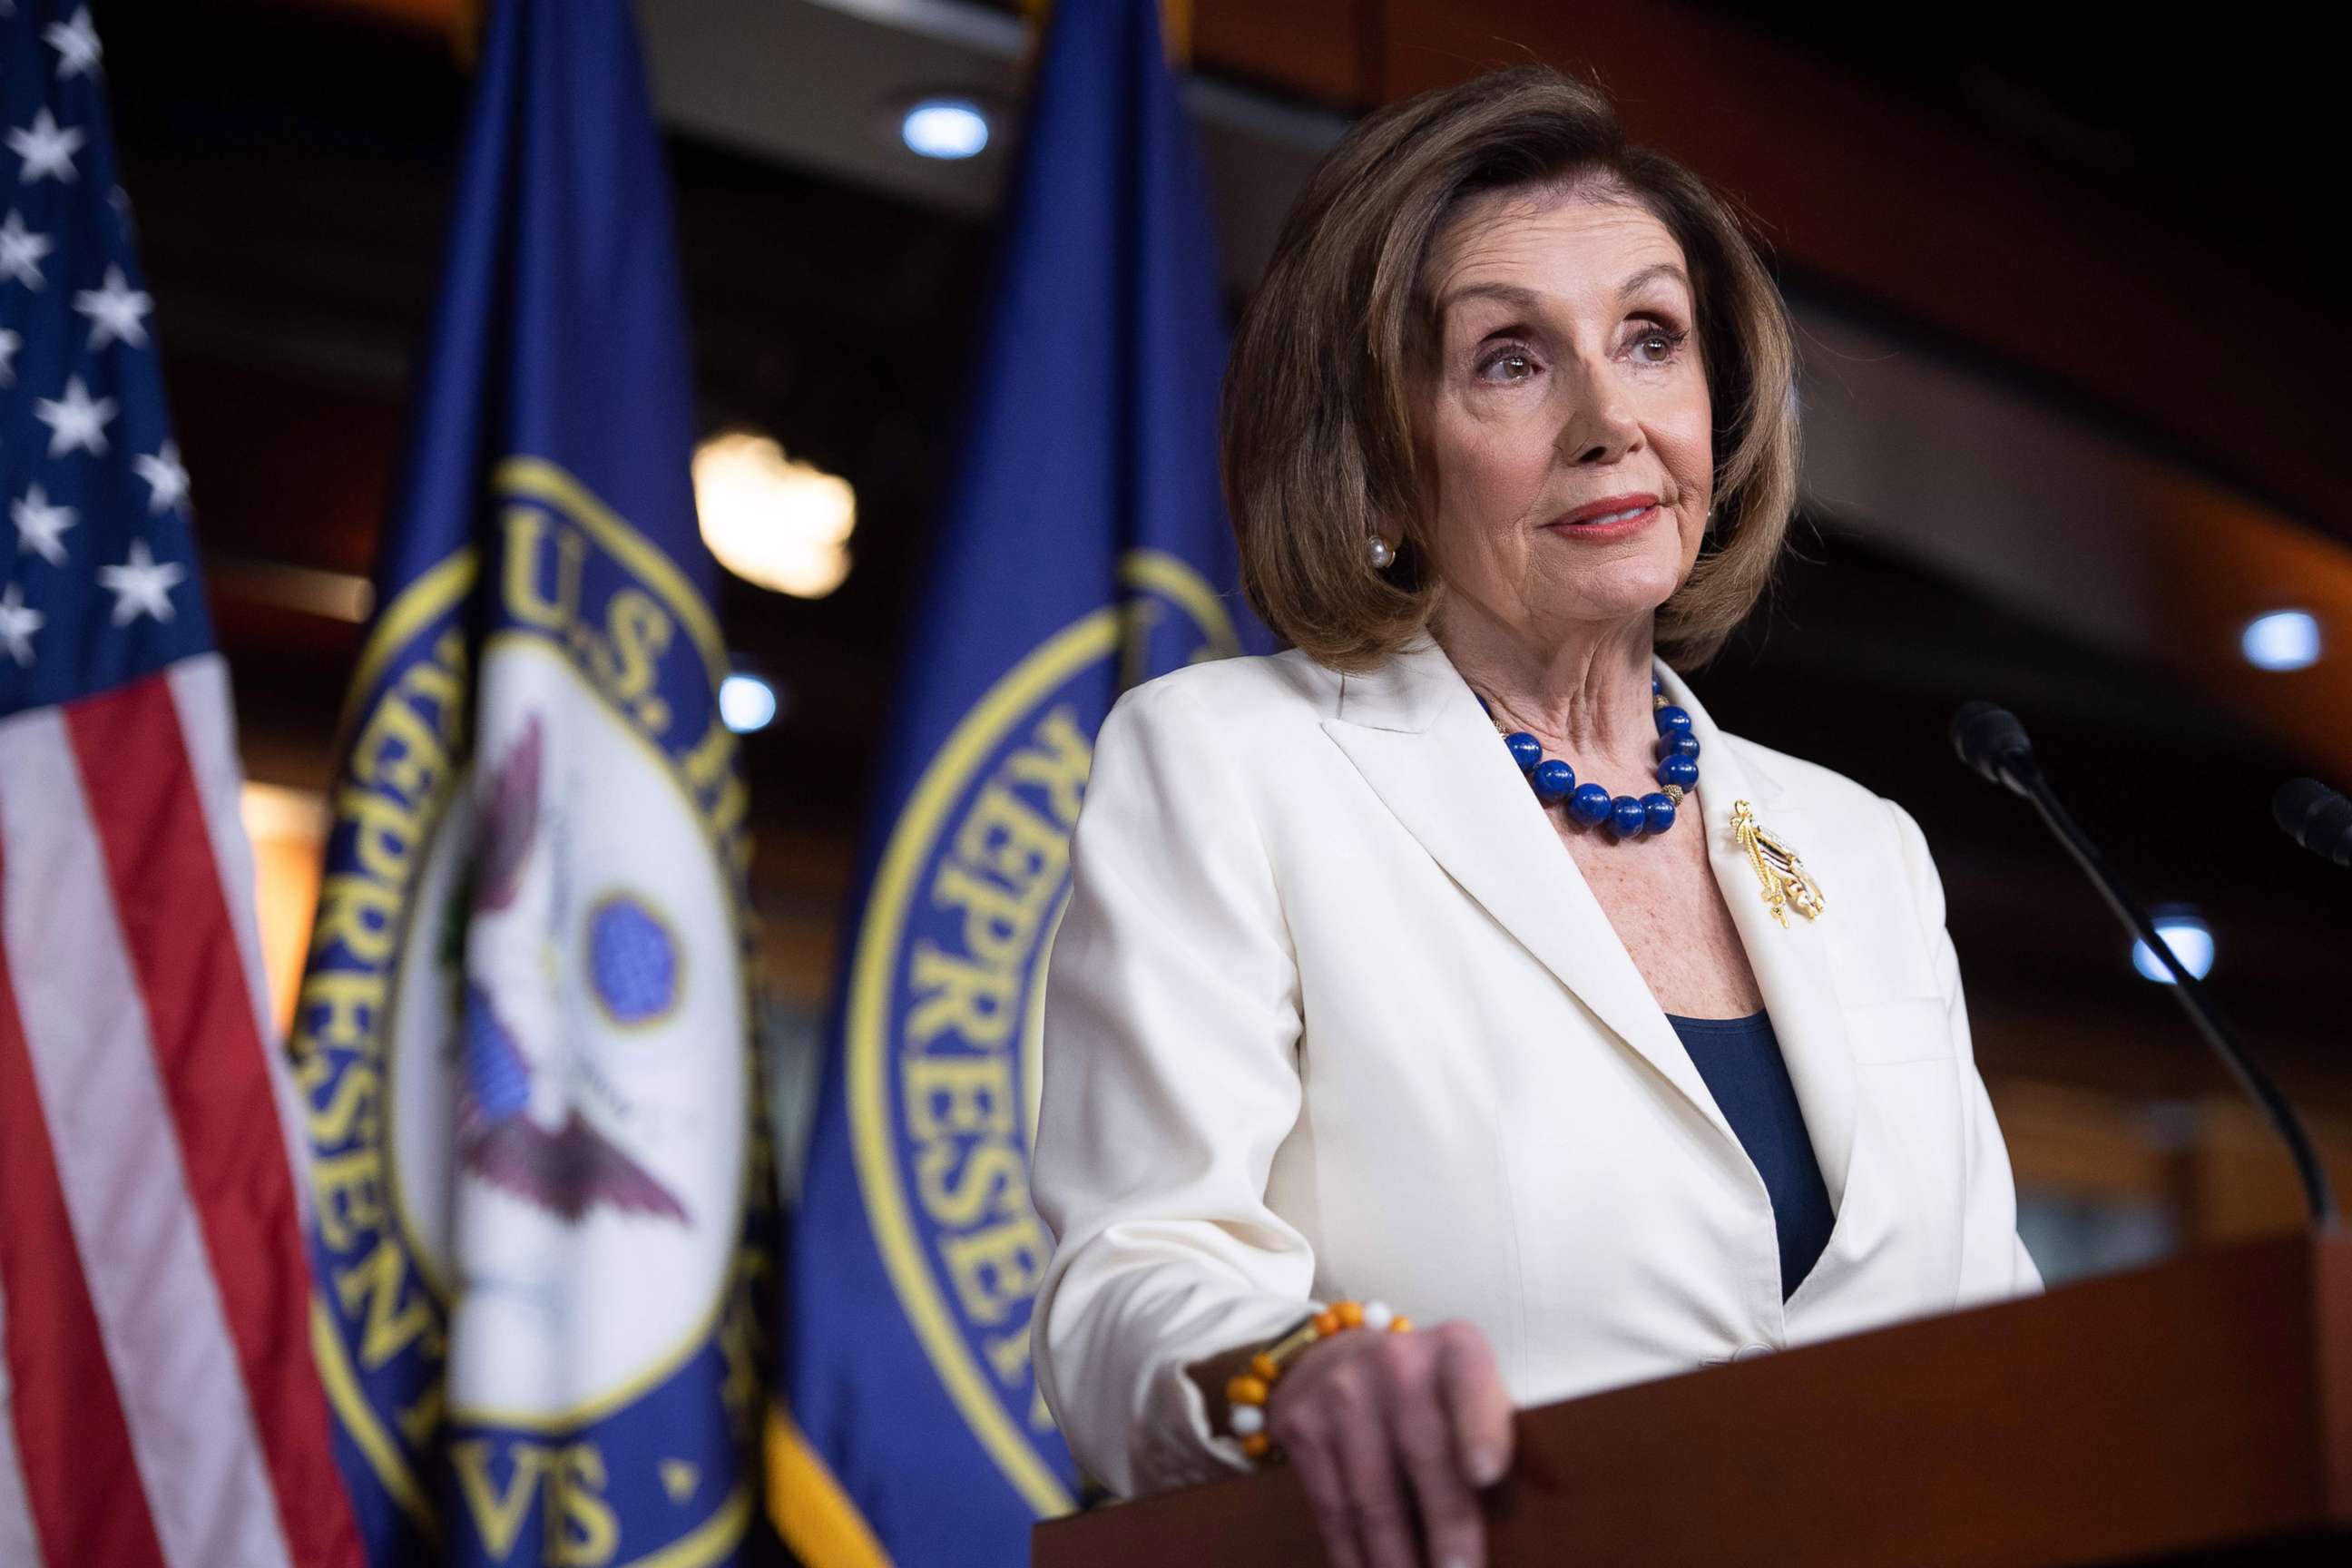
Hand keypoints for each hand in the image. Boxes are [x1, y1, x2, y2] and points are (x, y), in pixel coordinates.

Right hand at [1268, 1319, 1512, 1567]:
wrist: (1336, 1360)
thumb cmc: (1431, 1396)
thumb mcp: (1470, 1392)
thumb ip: (1495, 1439)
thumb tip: (1521, 1531)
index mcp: (1453, 1349)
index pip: (1468, 1382)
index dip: (1478, 1427)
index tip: (1487, 1475)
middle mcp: (1392, 1361)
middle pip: (1421, 1453)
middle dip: (1446, 1526)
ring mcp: (1339, 1392)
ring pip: (1371, 1495)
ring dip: (1397, 1560)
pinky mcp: (1301, 1427)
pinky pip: (1332, 1509)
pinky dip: (1354, 1557)